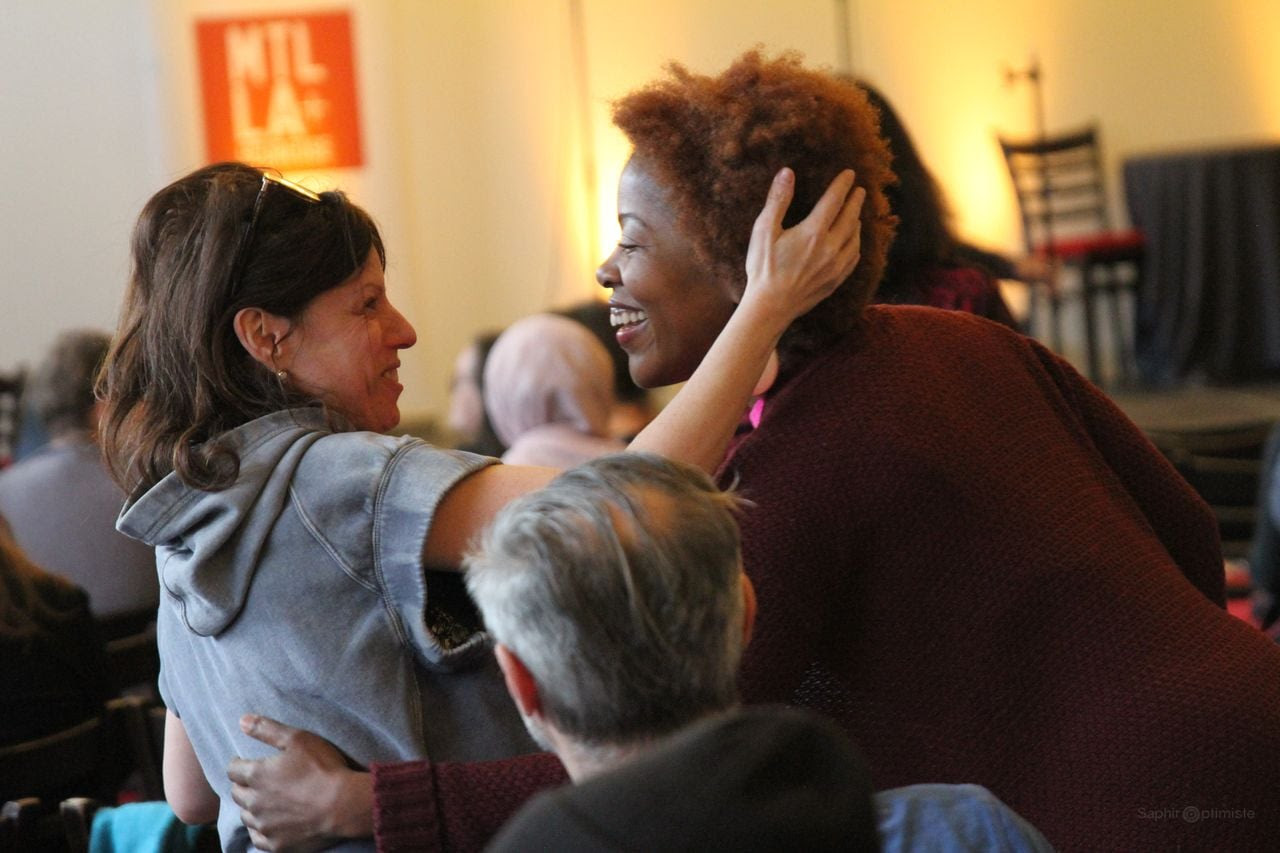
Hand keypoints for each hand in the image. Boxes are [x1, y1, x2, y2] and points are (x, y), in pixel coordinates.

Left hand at [226, 714, 373, 851]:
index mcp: (257, 775)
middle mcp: (254, 802)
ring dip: (251, 808)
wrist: (344, 805)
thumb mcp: (298, 739)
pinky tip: (269, 824)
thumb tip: (241, 720)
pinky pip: (258, 838)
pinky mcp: (276, 844)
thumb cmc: (323, 768)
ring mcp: (264, 825)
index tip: (245, 762)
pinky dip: (260, 830)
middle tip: (256, 781)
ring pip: (246, 816)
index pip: (233, 769)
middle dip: (244, 785)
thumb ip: (267, 729)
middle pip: (237, 793)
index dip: (238, 764)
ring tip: (264, 802)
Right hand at [743, 167, 865, 321]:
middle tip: (860, 191)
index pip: (835, 200)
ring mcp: (835, 266)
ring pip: (854, 239)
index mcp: (814, 232)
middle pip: (850, 218)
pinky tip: (854, 244)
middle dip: (855, 202)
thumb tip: (787, 172)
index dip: (843, 185)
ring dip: (857, 223)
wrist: (771, 307)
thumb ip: (778, 200)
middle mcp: (830, 248)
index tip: (849, 173)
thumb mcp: (764, 230)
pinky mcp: (835, 281)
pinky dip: (856, 246)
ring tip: (857, 215)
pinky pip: (853, 259)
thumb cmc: (764, 268)